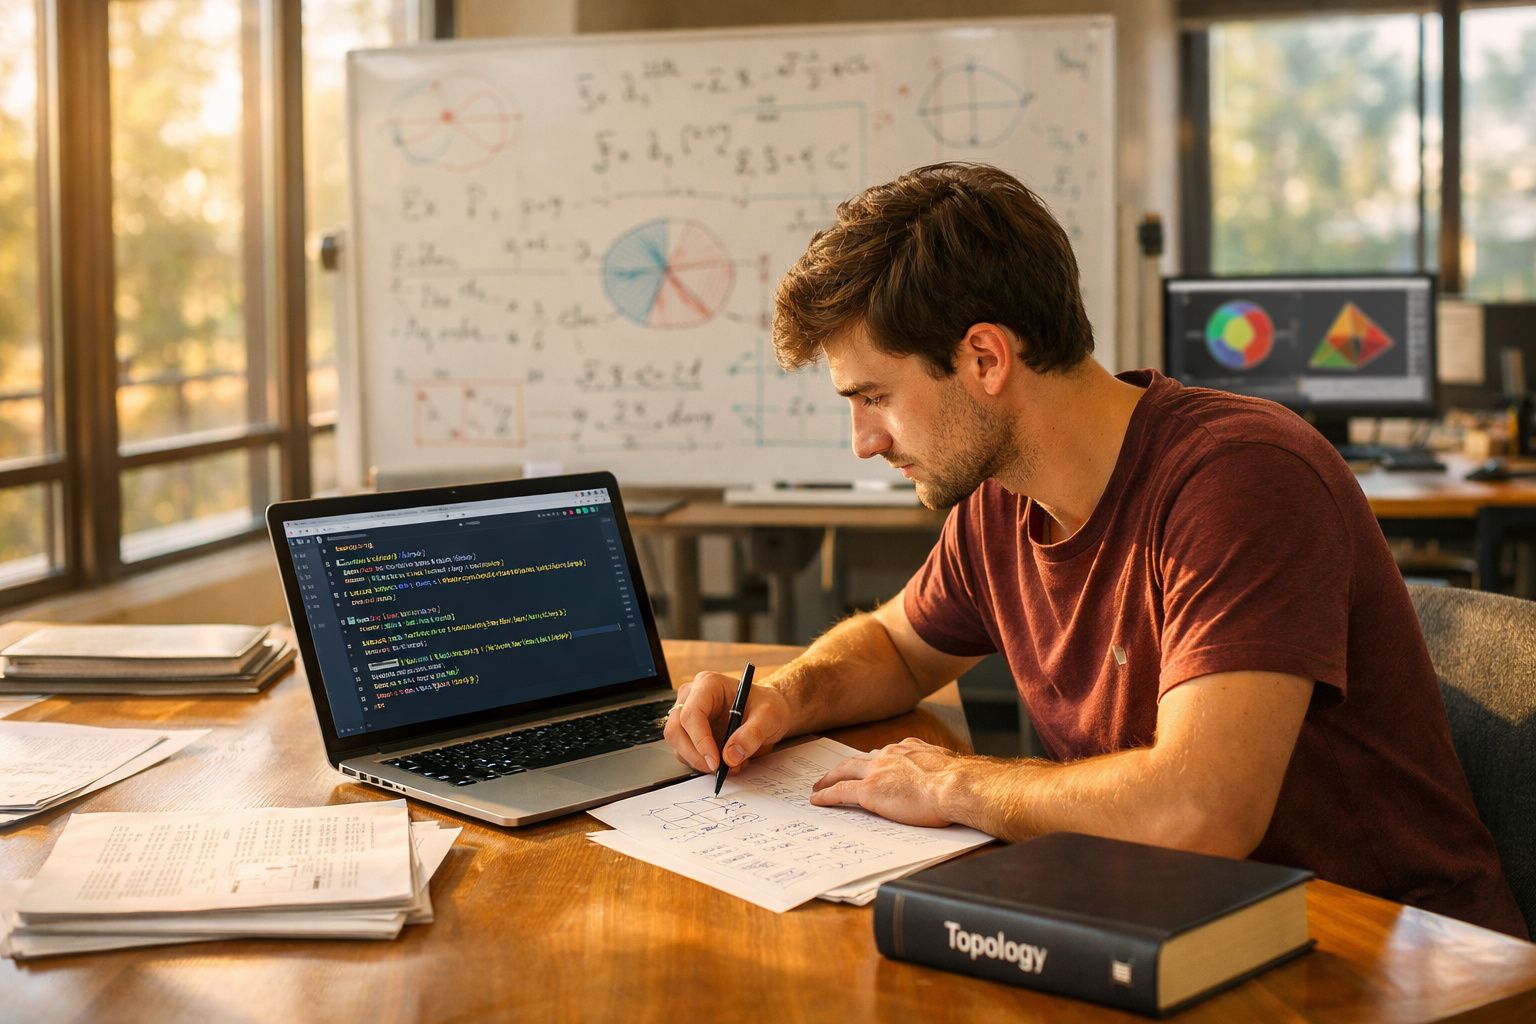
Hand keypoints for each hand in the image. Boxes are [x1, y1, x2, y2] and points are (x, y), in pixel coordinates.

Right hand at [663, 670, 791, 774]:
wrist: (768, 713)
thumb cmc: (767, 706)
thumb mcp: (768, 716)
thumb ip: (752, 735)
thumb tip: (730, 756)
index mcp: (708, 684)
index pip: (692, 713)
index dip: (700, 740)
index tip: (715, 761)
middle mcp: (692, 697)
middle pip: (676, 729)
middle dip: (695, 755)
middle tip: (717, 769)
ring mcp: (688, 715)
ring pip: (677, 744)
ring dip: (700, 761)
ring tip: (731, 764)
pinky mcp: (689, 732)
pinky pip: (685, 752)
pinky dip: (703, 763)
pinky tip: (725, 761)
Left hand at [808, 737, 962, 827]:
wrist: (955, 785)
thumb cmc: (960, 781)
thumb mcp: (950, 767)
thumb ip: (941, 768)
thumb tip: (948, 776)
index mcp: (910, 749)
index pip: (886, 754)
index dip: (874, 762)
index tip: (869, 767)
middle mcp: (890, 755)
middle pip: (860, 759)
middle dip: (845, 767)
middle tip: (833, 773)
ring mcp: (877, 772)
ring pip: (844, 771)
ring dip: (829, 778)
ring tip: (819, 785)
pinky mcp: (869, 790)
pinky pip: (840, 792)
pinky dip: (826, 795)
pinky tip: (816, 800)